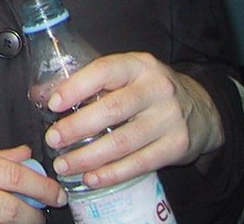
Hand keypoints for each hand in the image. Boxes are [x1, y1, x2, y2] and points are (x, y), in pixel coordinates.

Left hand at [41, 52, 223, 191]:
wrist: (202, 110)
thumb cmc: (149, 90)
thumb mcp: (125, 76)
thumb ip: (88, 83)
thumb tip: (40, 95)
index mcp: (138, 65)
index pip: (104, 71)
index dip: (76, 87)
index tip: (52, 104)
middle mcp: (156, 88)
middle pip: (112, 110)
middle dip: (77, 127)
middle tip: (53, 139)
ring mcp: (169, 118)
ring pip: (123, 141)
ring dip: (89, 157)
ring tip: (64, 165)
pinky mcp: (177, 146)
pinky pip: (139, 163)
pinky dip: (112, 173)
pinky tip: (91, 178)